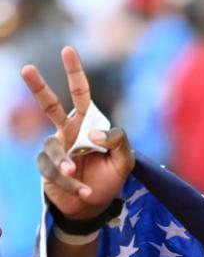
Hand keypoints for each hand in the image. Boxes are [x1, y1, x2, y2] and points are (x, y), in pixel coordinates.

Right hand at [21, 47, 133, 220]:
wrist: (93, 206)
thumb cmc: (109, 179)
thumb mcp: (125, 161)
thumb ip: (118, 141)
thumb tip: (92, 133)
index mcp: (87, 124)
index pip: (81, 95)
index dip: (75, 73)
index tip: (68, 50)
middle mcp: (68, 131)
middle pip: (50, 105)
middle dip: (38, 87)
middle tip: (27, 68)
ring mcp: (55, 148)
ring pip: (53, 148)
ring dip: (66, 165)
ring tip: (78, 176)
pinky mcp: (46, 167)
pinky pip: (53, 171)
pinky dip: (70, 184)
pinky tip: (83, 192)